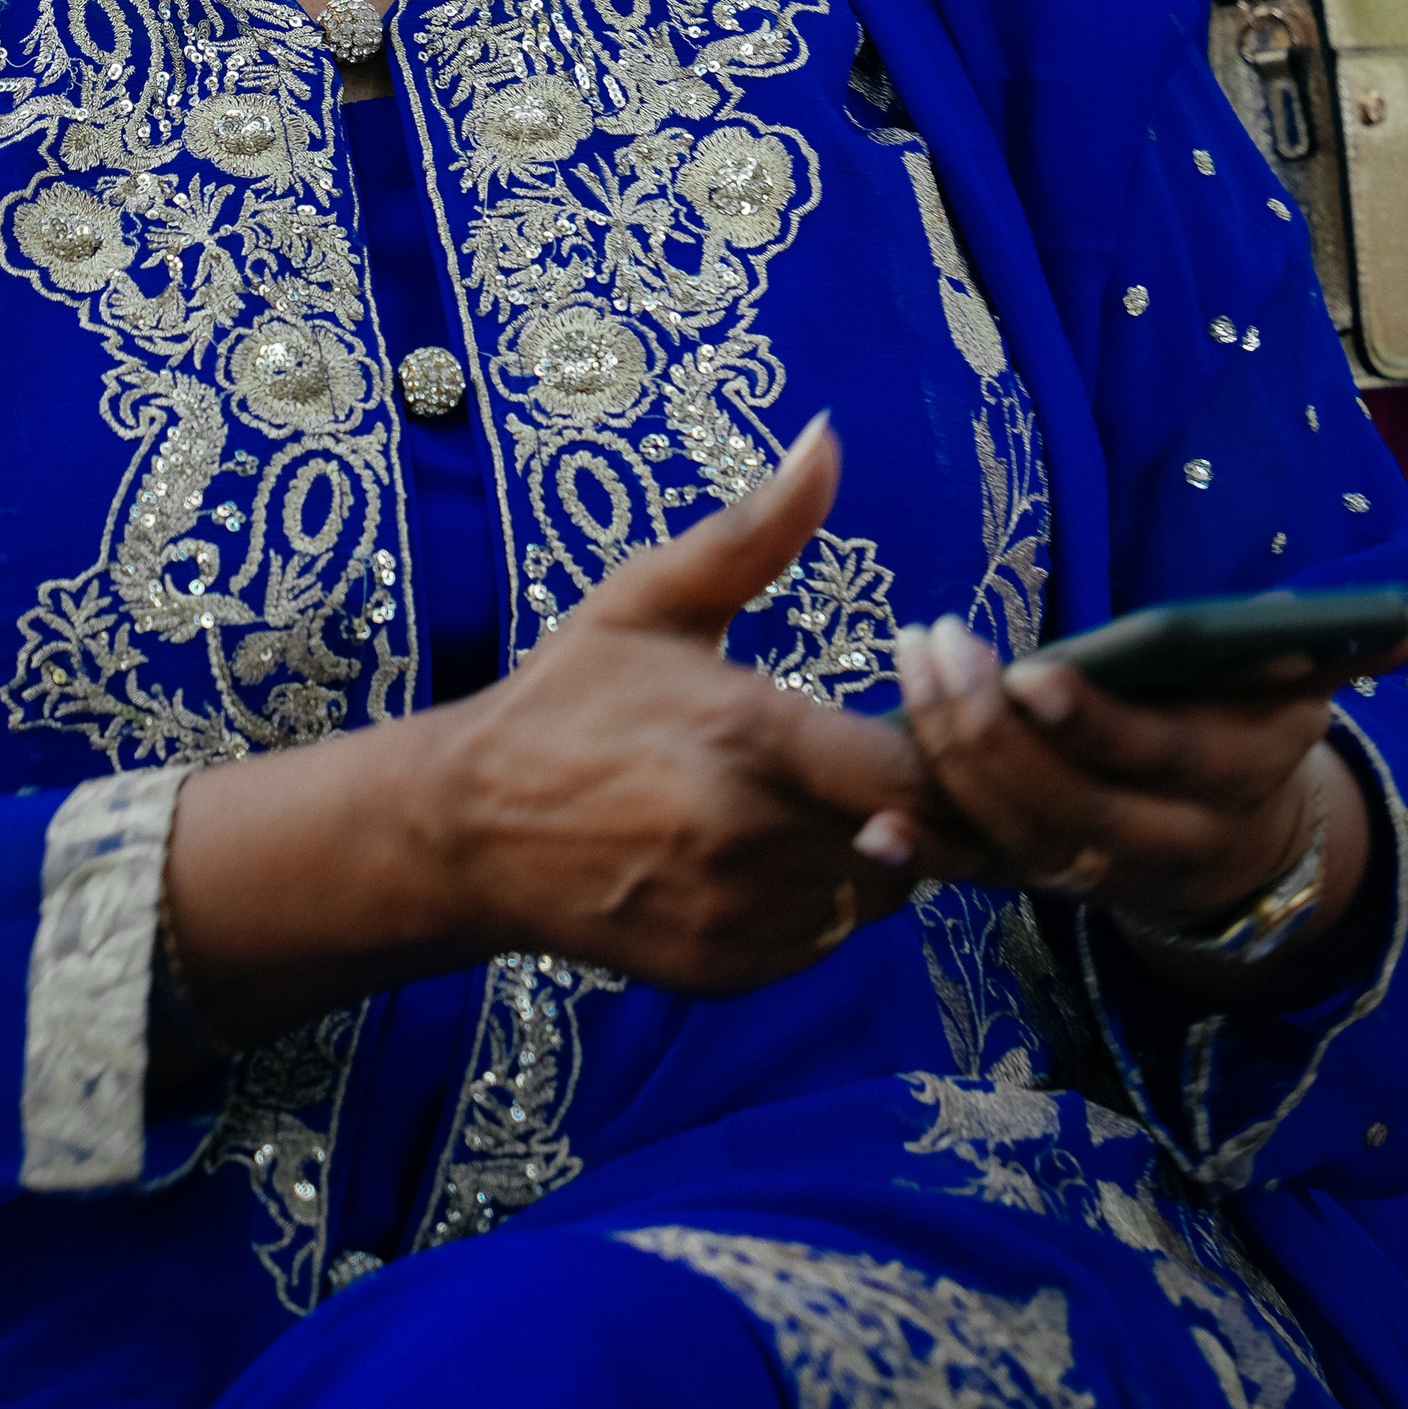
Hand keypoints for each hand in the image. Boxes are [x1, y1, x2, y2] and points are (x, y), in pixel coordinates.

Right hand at [429, 417, 945, 991]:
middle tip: (878, 759)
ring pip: (874, 896)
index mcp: (748, 736)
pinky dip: (822, 902)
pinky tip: (775, 853)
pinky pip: (824, 941)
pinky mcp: (725, 971)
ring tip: (820, 800)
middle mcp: (751, 838)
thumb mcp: (649, 600)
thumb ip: (754, 530)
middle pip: (910, 839)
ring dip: (871, 854)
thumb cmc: (569, 699)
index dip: (938, 747)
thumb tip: (828, 438)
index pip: (914, 771)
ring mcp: (738, 915)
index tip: (918, 715)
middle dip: (914, 802)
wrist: (469, 830)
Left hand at [890, 600, 1407, 991]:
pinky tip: (872, 823)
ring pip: (1013, 837)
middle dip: (991, 727)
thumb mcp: (1303, 698)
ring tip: (909, 665)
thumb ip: (1342, 654)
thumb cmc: (1255, 734)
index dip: (1094, 725)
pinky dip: (925, 855)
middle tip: (936, 640)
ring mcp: (1093, 877)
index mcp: (1226, 787)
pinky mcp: (1041, 886)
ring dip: (948, 760)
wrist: (1244, 860)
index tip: (1032, 672)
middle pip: (1064, 803)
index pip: (1154, 759)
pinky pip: (977, 879)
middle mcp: (1158, 846)